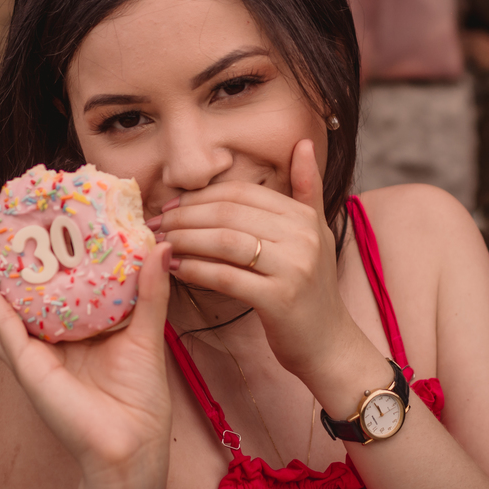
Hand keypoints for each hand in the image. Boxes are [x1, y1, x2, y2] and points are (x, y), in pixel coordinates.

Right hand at [0, 226, 173, 488]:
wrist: (131, 440)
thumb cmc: (140, 395)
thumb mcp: (147, 331)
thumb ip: (150, 290)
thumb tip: (160, 246)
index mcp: (71, 330)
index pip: (44, 287)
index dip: (32, 257)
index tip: (28, 221)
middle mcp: (46, 339)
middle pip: (9, 294)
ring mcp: (31, 352)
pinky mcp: (26, 365)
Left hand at [154, 139, 366, 381]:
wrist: (330, 344)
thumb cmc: (312, 289)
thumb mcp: (316, 233)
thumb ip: (307, 189)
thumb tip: (304, 143)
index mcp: (305, 217)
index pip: (242, 194)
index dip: (201, 197)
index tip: (173, 206)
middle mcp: (303, 236)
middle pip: (229, 214)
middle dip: (186, 216)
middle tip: (158, 224)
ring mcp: (293, 268)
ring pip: (225, 241)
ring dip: (185, 240)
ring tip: (162, 243)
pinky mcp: (279, 299)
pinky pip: (226, 276)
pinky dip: (195, 270)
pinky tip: (176, 269)